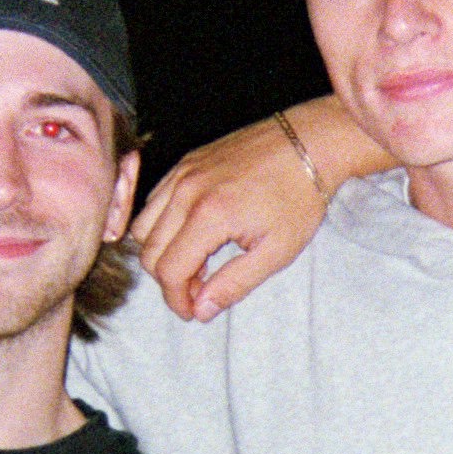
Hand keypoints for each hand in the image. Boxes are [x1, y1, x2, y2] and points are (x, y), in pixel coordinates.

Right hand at [129, 107, 340, 320]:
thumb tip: (201, 310)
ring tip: (197, 262)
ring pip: (143, 226)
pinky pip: (154, 201)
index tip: (194, 311)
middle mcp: (186, 191)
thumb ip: (234, 284)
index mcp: (209, 216)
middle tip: (198, 290)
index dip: (176, 300)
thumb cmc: (299, 197)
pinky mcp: (186, 162)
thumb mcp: (276, 251)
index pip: (168, 271)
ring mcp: (182, 173)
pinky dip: (162, 225)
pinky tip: (194, 234)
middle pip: (148, 251)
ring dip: (161, 252)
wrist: (309, 142)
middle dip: (168, 280)